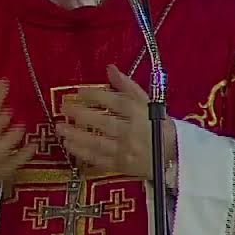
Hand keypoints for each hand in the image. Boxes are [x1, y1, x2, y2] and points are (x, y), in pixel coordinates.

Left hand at [56, 65, 175, 180]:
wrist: (174, 156)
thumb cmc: (158, 125)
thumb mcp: (147, 102)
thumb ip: (127, 86)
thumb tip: (109, 68)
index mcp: (140, 113)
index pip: (116, 102)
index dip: (96, 95)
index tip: (78, 91)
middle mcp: (132, 132)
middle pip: (104, 122)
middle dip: (81, 114)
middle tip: (63, 108)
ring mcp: (126, 151)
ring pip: (98, 143)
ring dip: (77, 135)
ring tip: (60, 128)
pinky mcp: (122, 166)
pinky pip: (99, 160)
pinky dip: (82, 153)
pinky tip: (69, 145)